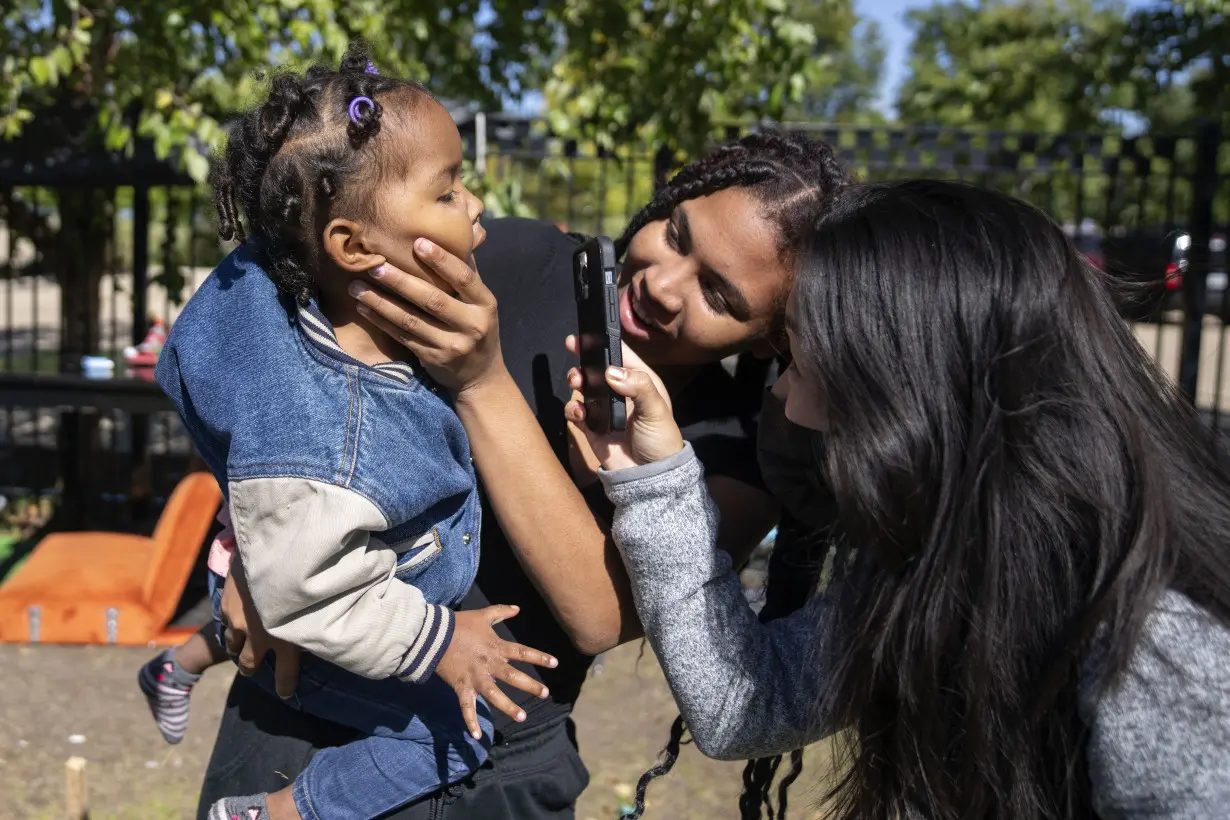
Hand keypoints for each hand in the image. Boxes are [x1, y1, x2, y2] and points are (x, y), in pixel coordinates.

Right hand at [220, 558, 301, 698]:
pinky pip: (226, 622)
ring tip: (243, 643)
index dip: (284, 687)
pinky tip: (236, 616)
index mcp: (288, 639)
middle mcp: (261, 636)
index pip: (285, 675)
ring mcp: (240, 623)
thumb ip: (312, 619)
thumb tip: (328, 624)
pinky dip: (231, 622)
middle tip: (253, 667)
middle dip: (251, 668)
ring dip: (239, 646)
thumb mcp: (315, 601)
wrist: (272, 550)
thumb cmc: (304, 574)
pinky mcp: (227, 607)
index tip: (284, 693)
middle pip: (250, 665)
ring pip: (233, 646)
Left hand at [351, 238, 503, 394]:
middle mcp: (472, 325)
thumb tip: (454, 235)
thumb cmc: (476, 327)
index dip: (442, 260)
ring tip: (356, 285)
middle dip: (401, 281)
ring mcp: (453, 345)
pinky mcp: (433, 359)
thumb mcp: (481, 304)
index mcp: (486, 304)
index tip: (418, 242)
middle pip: (433, 300)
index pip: (464, 278)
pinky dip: (381, 321)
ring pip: (411, 320)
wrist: (481, 377)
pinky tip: (364, 307)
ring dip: (381, 302)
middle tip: (374, 265)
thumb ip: (467, 276)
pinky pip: (402, 336)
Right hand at [434, 605, 558, 739]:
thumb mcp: (483, 615)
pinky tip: (477, 736)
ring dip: (509, 707)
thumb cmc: (459, 624)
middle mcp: (489, 664)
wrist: (433, 634)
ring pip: (495, 695)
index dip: (539, 657)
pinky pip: (466, 707)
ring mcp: (475, 677)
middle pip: (513, 676)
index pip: (522, 653)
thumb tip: (518, 608)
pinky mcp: (461, 686)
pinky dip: (471, 722)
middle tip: (544, 693)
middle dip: (530, 685)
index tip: (555, 663)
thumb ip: (501, 612)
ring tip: (523, 717)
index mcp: (496, 647)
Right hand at [563, 338, 683, 470]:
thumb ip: (638, 387)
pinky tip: (579, 414)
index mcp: (639, 381)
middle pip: (597, 369)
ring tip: (576, 384)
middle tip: (574, 360)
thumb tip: (612, 372)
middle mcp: (620, 391)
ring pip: (583, 387)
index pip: (620, 355)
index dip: (603, 342)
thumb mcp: (656, 410)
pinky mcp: (592, 427)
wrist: (650, 478)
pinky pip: (576, 413)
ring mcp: (604, 409)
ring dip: (576, 382)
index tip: (584, 335)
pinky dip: (573, 410)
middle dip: (584, 362)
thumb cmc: (660, 440)